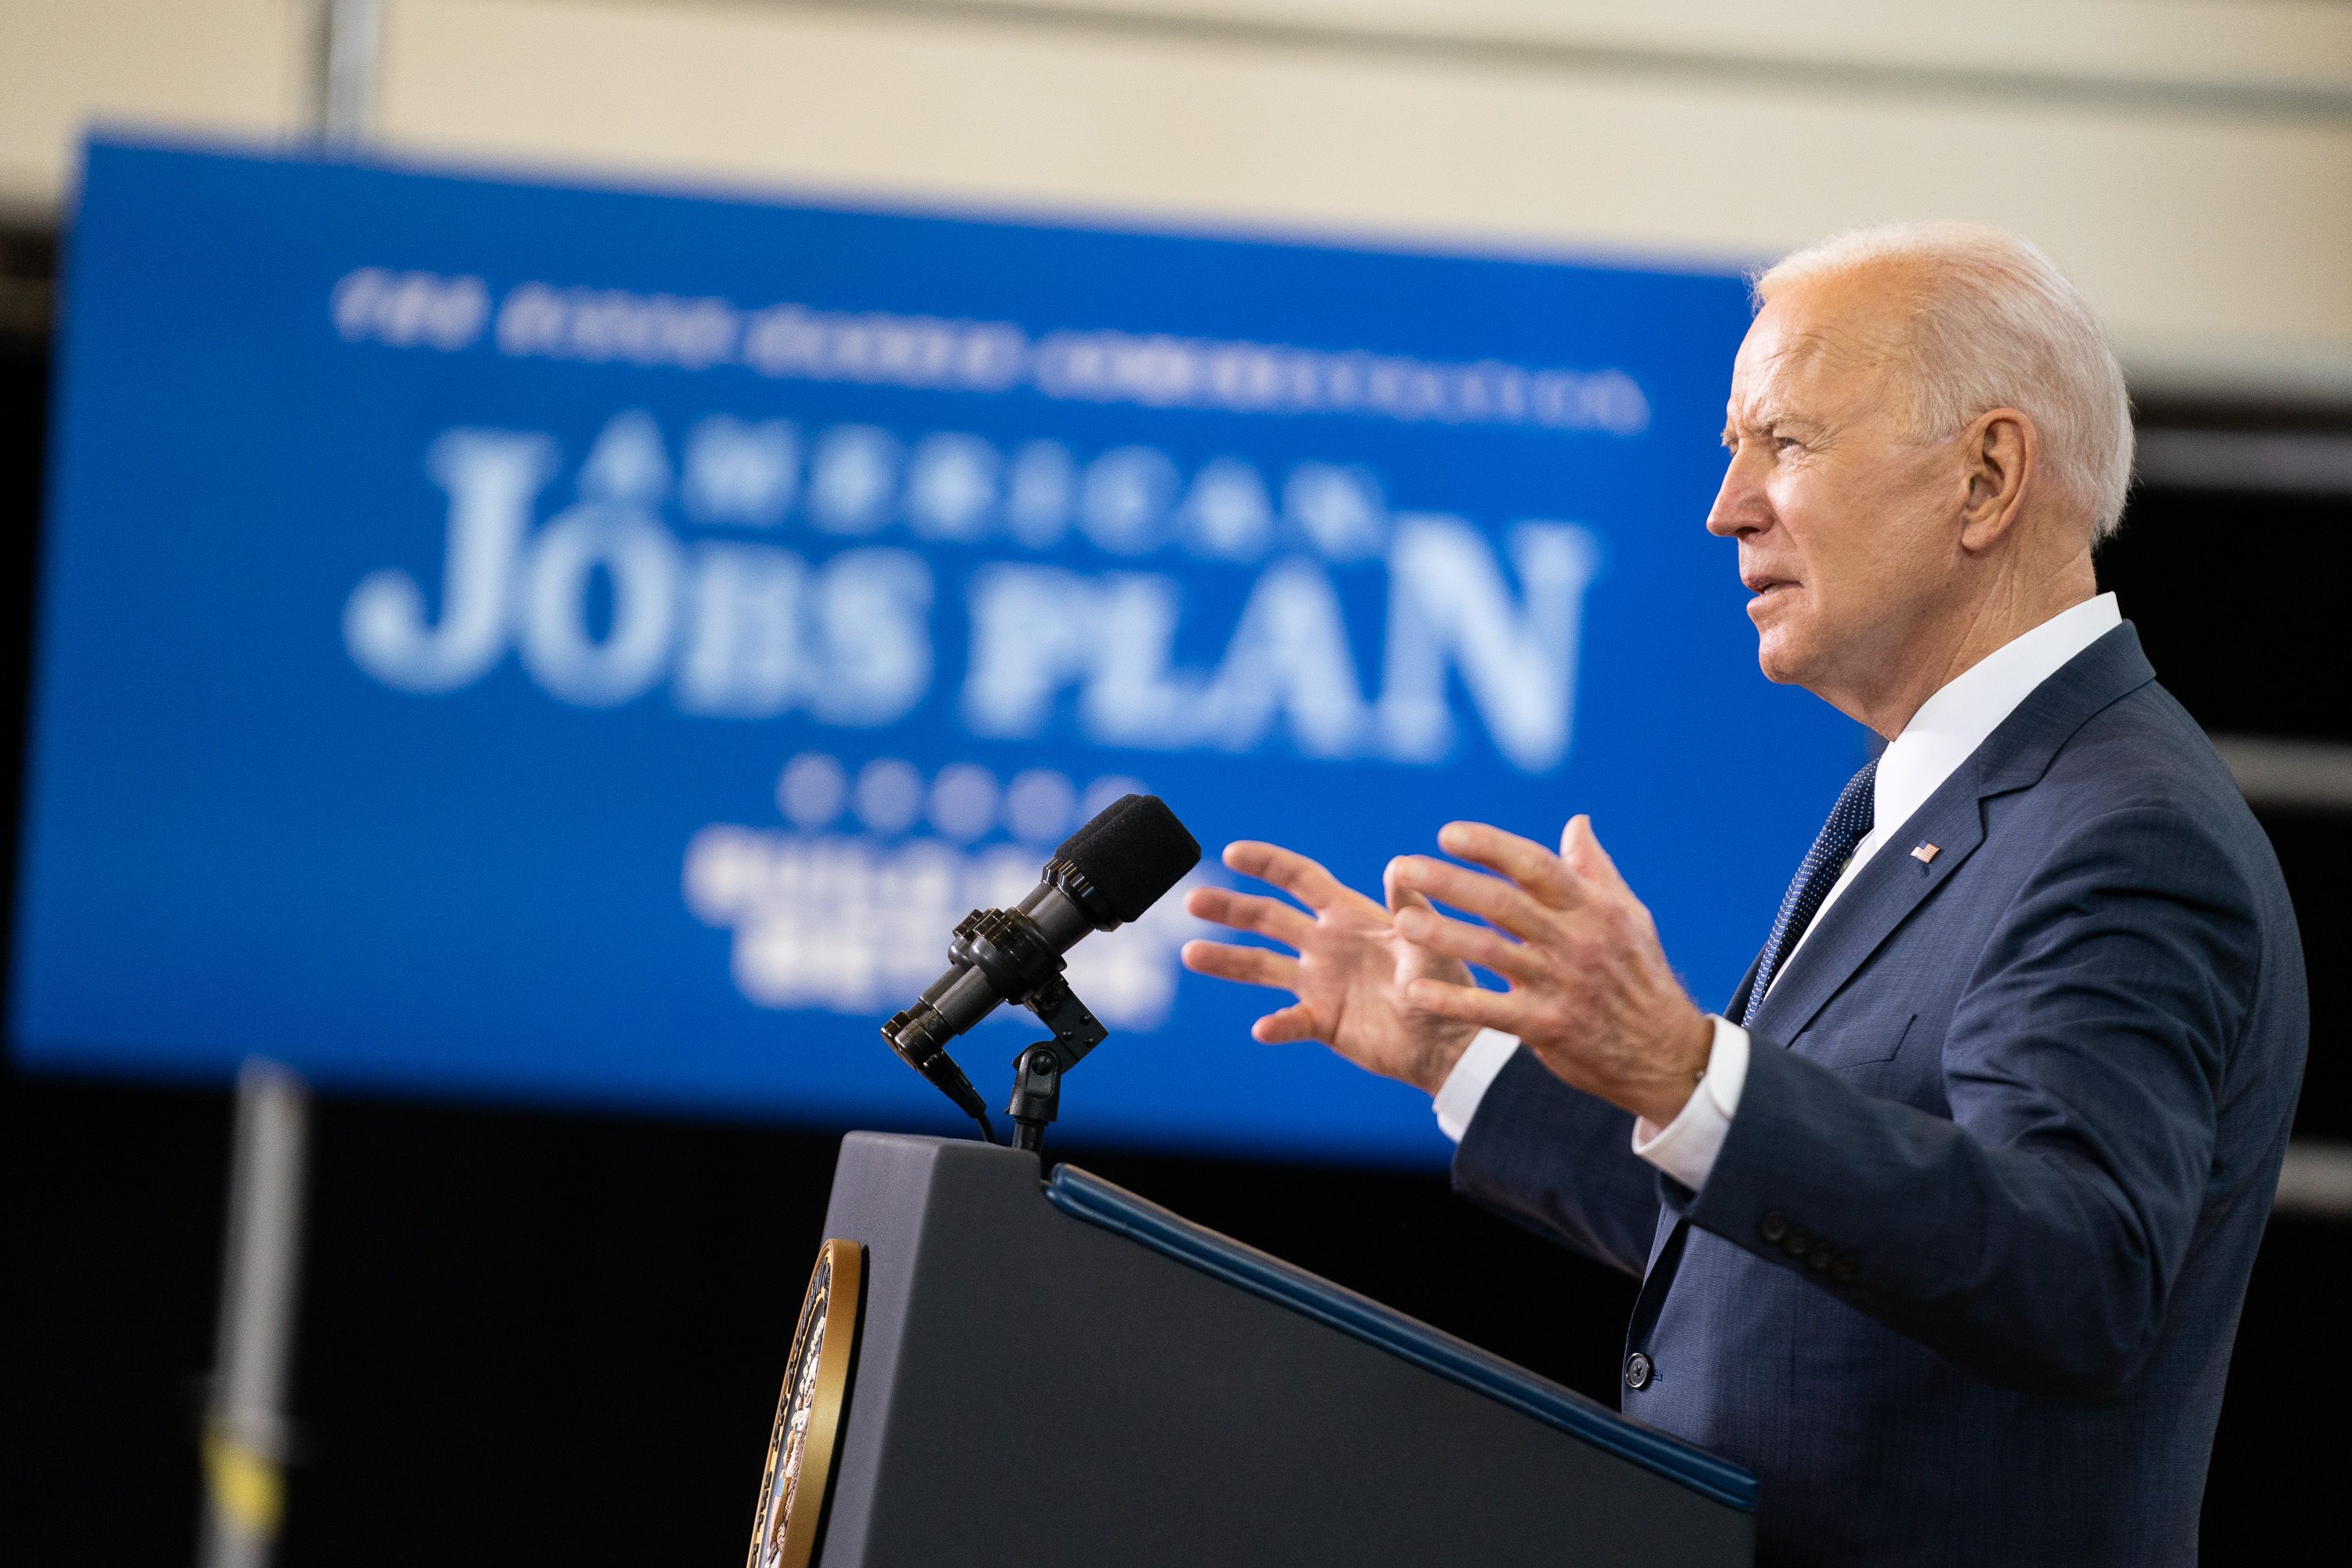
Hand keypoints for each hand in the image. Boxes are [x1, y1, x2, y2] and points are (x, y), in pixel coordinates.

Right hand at [1180, 841, 1482, 1093]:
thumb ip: (1410, 905)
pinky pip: (1291, 1021)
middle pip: (1268, 919)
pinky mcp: (1324, 1022)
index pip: (1300, 880)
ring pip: (1262, 966)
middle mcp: (1326, 945)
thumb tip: (1400, 863)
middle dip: (1231, 907)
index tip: (1233, 850)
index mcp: (1349, 916)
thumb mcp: (1430, 939)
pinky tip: (1262, 1029)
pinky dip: (1276, 1025)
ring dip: (1227, 961)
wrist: (1453, 1042)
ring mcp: (1320, 983)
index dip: (1268, 864)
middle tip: (1192, 900)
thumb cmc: (1449, 984)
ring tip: (1191, 953)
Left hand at [1387, 816, 1711, 1125]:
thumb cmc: (1639, 975)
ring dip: (1444, 935)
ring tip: (1403, 922)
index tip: (1448, 834)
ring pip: (1493, 953)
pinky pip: (1492, 1010)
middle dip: (1450, 883)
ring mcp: (1561, 984)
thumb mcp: (1628, 916)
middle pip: (1503, 904)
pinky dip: (1454, 1001)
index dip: (1491, 846)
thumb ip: (1594, 869)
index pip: (1535, 865)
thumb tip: (1577, 821)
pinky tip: (1415, 991)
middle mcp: (1575, 940)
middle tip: (1402, 867)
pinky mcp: (1548, 1027)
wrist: (1665, 1053)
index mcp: (1592, 907)